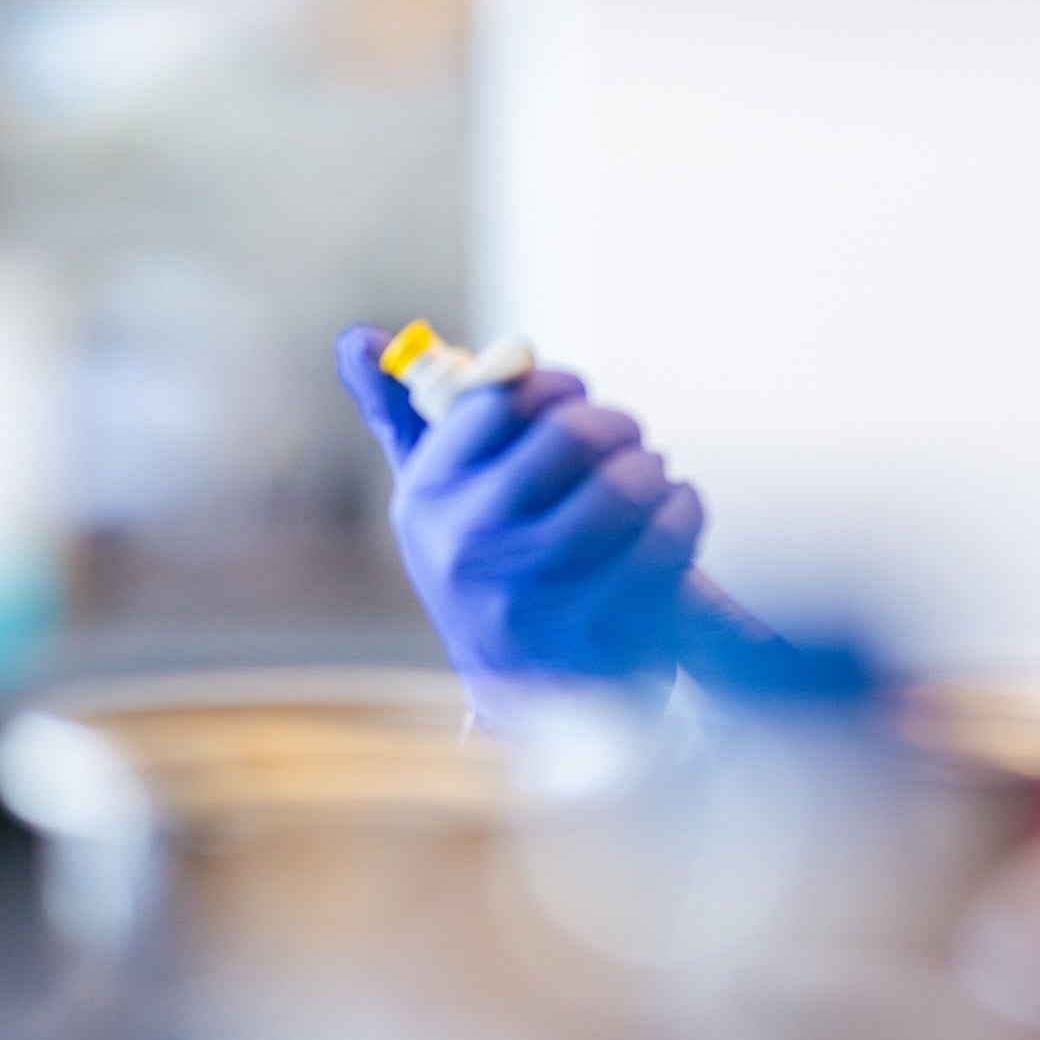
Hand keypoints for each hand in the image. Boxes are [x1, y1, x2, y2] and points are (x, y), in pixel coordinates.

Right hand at [337, 326, 702, 714]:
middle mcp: (471, 546)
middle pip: (570, 435)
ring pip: (626, 484)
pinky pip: (668, 534)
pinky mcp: (604, 626)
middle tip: (625, 433)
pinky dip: (684, 507)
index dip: (552, 385)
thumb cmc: (486, 569)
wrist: (528, 698)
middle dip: (613, 422)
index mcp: (427, 499)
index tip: (573, 396)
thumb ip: (402, 416)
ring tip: (649, 473)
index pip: (497, 399)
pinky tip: (674, 509)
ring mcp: (537, 592)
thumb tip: (356, 341)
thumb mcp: (437, 501)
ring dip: (649, 466)